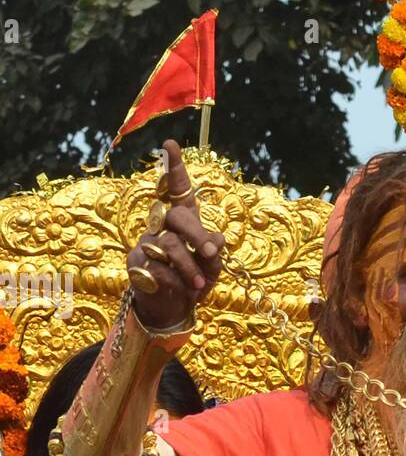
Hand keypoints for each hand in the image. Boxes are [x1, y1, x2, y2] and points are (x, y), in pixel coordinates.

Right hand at [127, 139, 223, 328]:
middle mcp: (161, 227)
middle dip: (197, 235)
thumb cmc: (193, 282)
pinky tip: (179, 290)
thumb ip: (214, 253)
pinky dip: (175, 281)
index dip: (175, 168)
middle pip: (177, 217)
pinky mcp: (136, 264)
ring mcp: (146, 244)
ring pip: (169, 245)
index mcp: (182, 222)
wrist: (171, 311)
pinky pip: (157, 267)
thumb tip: (219, 239)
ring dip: (188, 266)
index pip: (178, 191)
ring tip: (200, 284)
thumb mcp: (211, 268)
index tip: (171, 144)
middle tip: (212, 253)